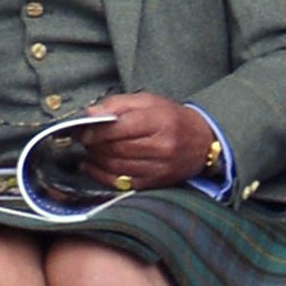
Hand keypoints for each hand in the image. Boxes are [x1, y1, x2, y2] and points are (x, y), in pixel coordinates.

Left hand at [78, 94, 215, 188]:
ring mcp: (160, 168)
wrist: (202, 142)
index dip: (96, 130)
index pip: (120, 128)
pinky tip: (91, 166)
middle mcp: (163, 147)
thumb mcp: (147, 102)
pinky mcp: (155, 183)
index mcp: (161, 122)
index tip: (83, 130)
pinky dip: (101, 174)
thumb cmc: (171, 119)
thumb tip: (90, 114)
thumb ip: (117, 104)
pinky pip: (120, 182)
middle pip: (116, 148)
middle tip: (85, 138)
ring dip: (96, 158)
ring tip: (91, 149)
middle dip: (94, 144)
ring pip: (116, 166)